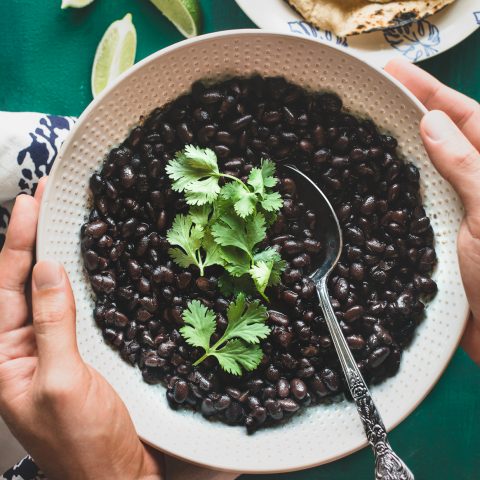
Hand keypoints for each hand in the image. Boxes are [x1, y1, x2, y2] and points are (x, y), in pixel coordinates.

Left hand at [0, 178, 163, 479]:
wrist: (118, 475)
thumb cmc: (85, 443)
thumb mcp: (61, 382)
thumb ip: (51, 324)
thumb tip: (46, 271)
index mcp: (3, 360)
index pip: (5, 288)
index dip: (17, 243)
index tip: (29, 204)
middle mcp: (22, 351)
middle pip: (21, 284)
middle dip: (30, 239)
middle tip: (42, 200)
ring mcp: (50, 351)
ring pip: (47, 293)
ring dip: (52, 255)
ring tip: (57, 221)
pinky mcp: (76, 354)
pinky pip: (71, 309)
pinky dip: (76, 281)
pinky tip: (82, 266)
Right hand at [386, 59, 479, 364]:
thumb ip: (467, 165)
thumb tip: (433, 122)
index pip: (464, 116)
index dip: (430, 90)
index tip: (395, 71)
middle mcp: (476, 186)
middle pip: (441, 138)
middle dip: (410, 113)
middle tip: (374, 96)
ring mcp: (456, 211)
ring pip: (421, 171)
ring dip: (396, 151)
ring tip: (365, 131)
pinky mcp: (437, 238)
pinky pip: (410, 206)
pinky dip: (390, 193)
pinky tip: (370, 185)